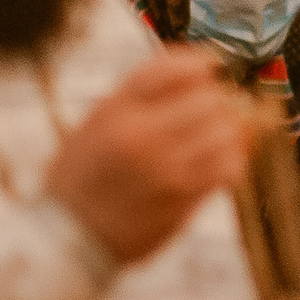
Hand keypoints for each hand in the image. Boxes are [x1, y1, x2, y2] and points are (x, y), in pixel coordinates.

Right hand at [46, 48, 249, 264]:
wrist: (67, 237)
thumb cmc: (80, 178)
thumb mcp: (94, 124)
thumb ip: (134, 96)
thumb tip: (192, 71)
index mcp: (115, 111)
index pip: (170, 69)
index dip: (200, 62)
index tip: (211, 65)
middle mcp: (141, 136)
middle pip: (206, 99)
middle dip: (217, 98)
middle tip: (217, 105)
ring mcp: (165, 169)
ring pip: (224, 133)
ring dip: (230, 128)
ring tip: (223, 131)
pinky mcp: (182, 199)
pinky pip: (227, 168)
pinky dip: (232, 158)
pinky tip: (223, 159)